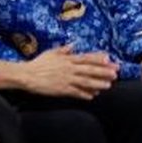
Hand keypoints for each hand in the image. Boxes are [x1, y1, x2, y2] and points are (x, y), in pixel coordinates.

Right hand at [3, 46, 117, 99]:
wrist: (26, 75)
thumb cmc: (38, 63)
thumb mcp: (51, 53)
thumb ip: (63, 50)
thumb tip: (73, 45)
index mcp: (68, 59)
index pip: (86, 58)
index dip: (98, 58)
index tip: (110, 59)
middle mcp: (69, 68)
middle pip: (89, 70)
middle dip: (104, 71)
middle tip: (115, 73)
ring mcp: (66, 79)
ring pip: (85, 81)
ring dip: (98, 83)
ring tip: (109, 85)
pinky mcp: (61, 89)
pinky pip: (75, 92)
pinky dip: (84, 94)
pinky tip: (92, 96)